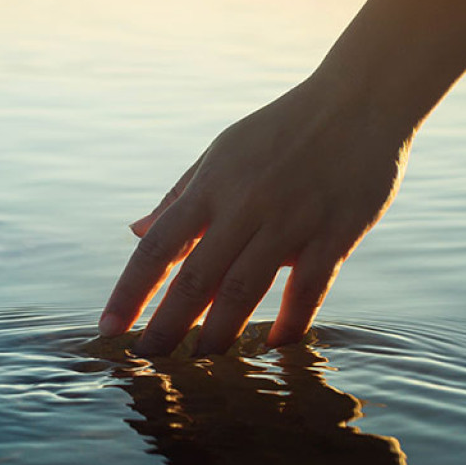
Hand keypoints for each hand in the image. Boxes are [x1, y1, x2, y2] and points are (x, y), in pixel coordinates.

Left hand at [98, 76, 414, 354]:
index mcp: (210, 185)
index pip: (157, 247)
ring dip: (219, 333)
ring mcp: (291, 219)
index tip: (107, 328)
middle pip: (195, 278)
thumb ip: (178, 196)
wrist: (358, 100)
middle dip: (166, 326)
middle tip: (146, 361)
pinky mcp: (337, 232)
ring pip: (245, 289)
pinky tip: (272, 346)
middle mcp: (244, 205)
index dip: (129, 291)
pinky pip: (310, 287)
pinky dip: (291, 321)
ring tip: (201, 363)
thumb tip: (134, 230)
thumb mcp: (220, 152)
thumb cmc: (279, 130)